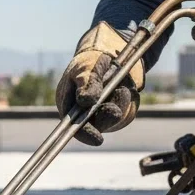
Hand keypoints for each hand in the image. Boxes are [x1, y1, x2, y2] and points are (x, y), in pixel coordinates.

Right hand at [55, 22, 144, 145]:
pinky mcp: (118, 109)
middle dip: (106, 117)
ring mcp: (102, 111)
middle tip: (115, 111)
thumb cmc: (90, 62)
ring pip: (113, 117)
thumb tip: (84, 102)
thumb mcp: (86, 69)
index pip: (74, 126)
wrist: (108, 54)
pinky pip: (125, 110)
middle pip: (97, 124)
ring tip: (122, 89)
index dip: (85, 134)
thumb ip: (86, 84)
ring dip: (119, 104)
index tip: (98, 140)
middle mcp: (84, 112)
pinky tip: (124, 88)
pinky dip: (126, 99)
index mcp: (69, 105)